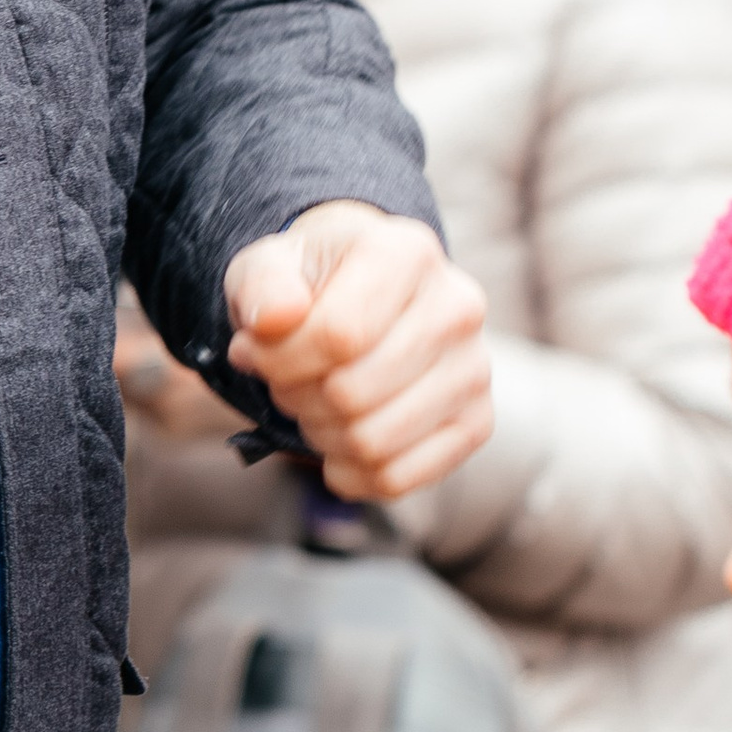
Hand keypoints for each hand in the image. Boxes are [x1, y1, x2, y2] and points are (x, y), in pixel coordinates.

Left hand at [221, 204, 490, 502]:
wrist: (354, 298)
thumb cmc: (307, 285)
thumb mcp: (266, 269)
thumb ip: (261, 286)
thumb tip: (277, 317)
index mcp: (406, 253)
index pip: (338, 336)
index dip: (278, 360)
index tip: (255, 351)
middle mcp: (457, 307)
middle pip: (352, 394)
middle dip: (296, 396)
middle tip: (285, 379)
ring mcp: (475, 369)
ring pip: (373, 444)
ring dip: (319, 435)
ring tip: (313, 402)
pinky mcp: (477, 423)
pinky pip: (396, 479)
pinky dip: (349, 472)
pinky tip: (338, 439)